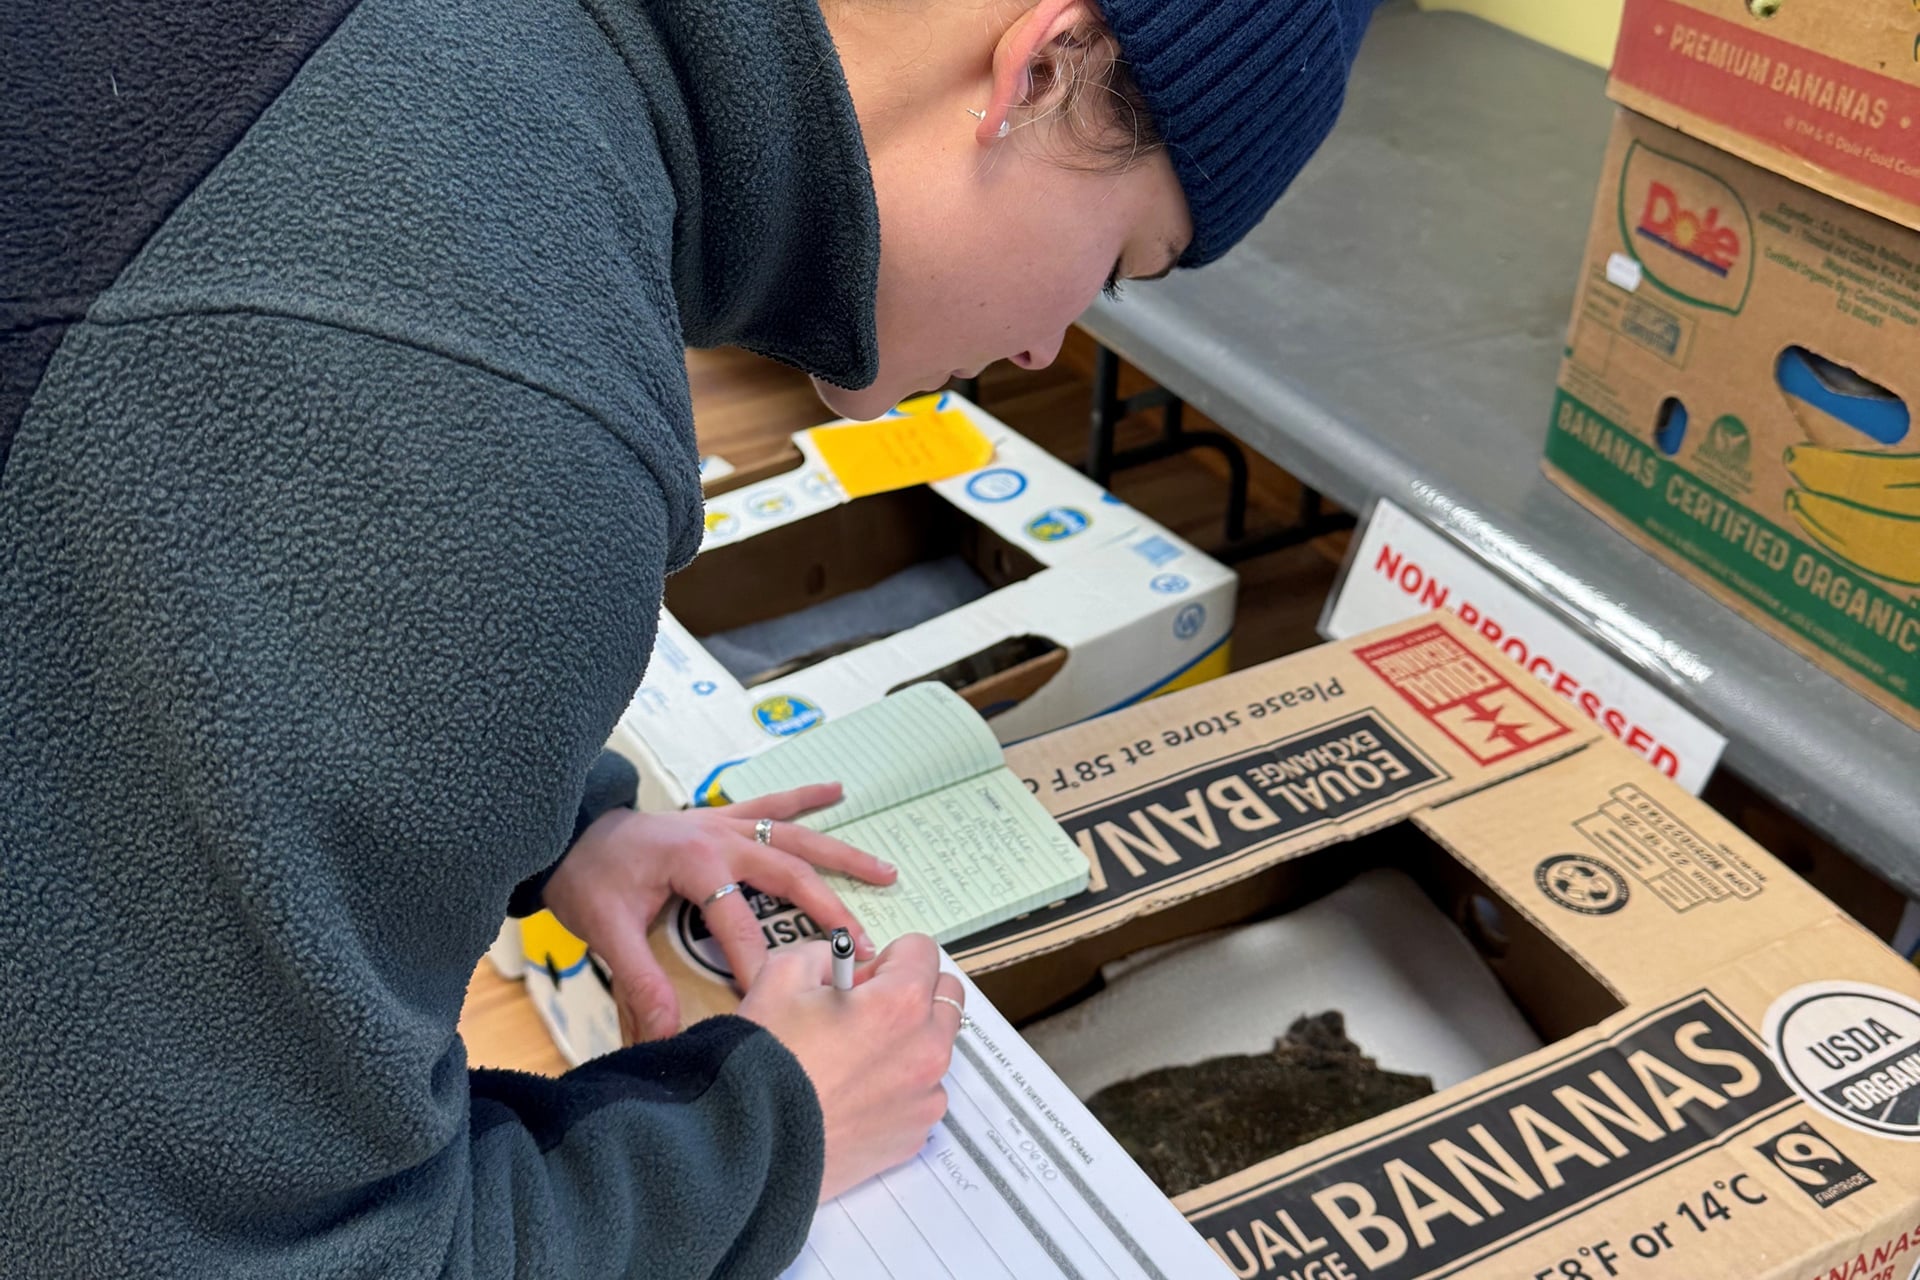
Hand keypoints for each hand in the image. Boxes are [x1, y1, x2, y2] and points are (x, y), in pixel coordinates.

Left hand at [542, 783, 897, 1041]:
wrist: (569, 833)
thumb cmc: (588, 878)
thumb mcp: (606, 931)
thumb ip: (639, 980)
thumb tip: (665, 1032)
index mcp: (693, 864)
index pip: (736, 921)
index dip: (759, 962)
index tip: (783, 997)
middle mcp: (718, 838)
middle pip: (788, 873)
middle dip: (828, 910)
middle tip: (862, 946)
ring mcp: (724, 824)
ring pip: (795, 837)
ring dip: (841, 856)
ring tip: (886, 872)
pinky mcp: (721, 819)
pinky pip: (771, 803)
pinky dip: (805, 795)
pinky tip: (837, 790)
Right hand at [739, 934, 961, 1201]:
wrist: (752, 1141)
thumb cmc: (767, 1057)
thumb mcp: (783, 973)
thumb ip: (824, 953)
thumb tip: (841, 965)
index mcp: (902, 1002)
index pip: (923, 951)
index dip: (887, 959)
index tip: (861, 979)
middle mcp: (927, 1048)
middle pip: (944, 998)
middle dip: (911, 995)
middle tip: (864, 1013)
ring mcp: (925, 1097)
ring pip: (934, 1049)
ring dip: (907, 1043)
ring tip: (854, 1060)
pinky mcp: (914, 1134)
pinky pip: (920, 1096)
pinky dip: (898, 1089)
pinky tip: (854, 1096)